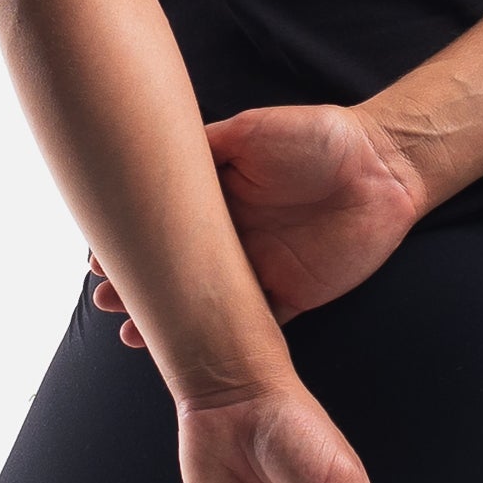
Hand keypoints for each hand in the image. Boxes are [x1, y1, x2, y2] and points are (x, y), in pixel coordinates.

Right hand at [89, 103, 427, 344]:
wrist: (385, 166)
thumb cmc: (321, 137)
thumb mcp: (253, 130)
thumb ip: (207, 145)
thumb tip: (156, 148)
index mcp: (219, 198)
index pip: (164, 225)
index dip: (132, 243)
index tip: (97, 258)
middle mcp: (234, 237)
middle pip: (176, 269)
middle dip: (138, 287)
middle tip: (104, 301)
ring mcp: (260, 269)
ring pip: (205, 304)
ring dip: (169, 319)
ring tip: (130, 336)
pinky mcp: (292, 295)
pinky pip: (254, 326)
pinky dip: (222, 342)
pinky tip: (192, 352)